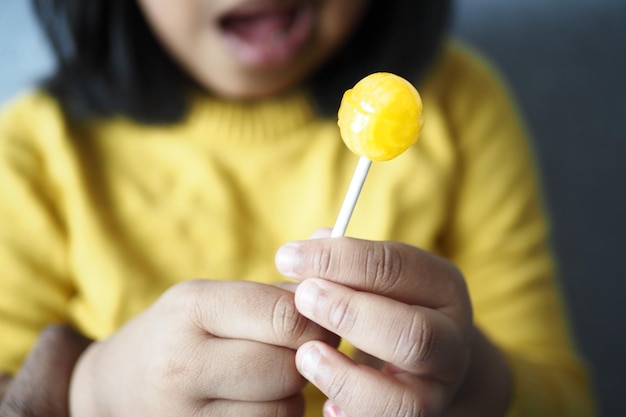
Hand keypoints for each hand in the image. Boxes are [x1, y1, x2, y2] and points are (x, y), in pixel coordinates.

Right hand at [70, 280, 338, 416]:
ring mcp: (186, 412)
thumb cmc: (175, 335)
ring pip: (284, 408)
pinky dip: (274, 416)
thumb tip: (337, 273)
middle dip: (305, 358)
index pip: (286, 316)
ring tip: (268, 378)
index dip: (317, 320)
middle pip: (288, 366)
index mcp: (192, 308)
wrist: (113, 388)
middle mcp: (184, 363)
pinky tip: (255, 402)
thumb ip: (273, 294)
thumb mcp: (208, 300)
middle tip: (298, 350)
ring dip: (290, 393)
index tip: (320, 319)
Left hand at [275, 234, 509, 416]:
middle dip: (350, 314)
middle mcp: (451, 341)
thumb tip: (302, 255)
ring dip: (345, 378)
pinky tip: (323, 405)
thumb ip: (345, 262)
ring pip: (404, 401)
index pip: (395, 266)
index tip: (288, 257)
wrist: (427, 361)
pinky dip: (350, 415)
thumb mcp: (377, 275)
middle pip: (413, 334)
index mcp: (443, 288)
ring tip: (304, 356)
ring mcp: (437, 390)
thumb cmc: (388, 304)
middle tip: (303, 298)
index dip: (339, 259)